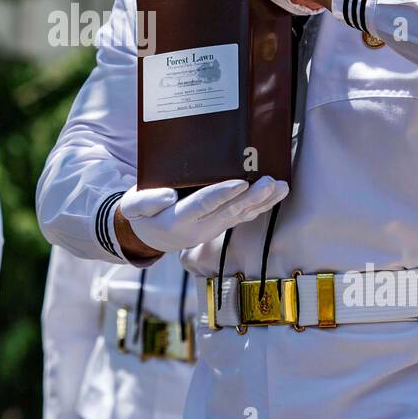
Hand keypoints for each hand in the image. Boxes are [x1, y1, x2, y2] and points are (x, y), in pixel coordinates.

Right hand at [117, 176, 288, 253]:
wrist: (149, 236)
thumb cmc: (142, 214)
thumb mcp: (134, 206)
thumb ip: (147, 201)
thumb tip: (169, 196)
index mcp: (177, 222)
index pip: (203, 206)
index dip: (222, 194)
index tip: (241, 182)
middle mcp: (199, 229)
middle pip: (229, 211)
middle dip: (252, 197)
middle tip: (272, 182)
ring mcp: (212, 229)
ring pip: (241, 216)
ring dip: (264, 202)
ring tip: (282, 187)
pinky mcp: (220, 225)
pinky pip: (243, 217)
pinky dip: (261, 206)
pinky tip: (276, 194)